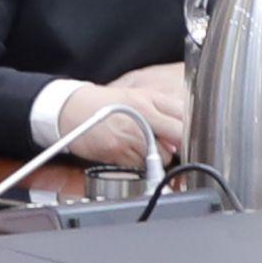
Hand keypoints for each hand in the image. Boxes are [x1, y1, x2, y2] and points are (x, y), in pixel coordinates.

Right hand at [74, 68, 197, 160]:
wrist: (73, 110)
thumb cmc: (107, 103)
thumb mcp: (140, 96)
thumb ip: (166, 111)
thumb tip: (181, 134)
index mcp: (149, 103)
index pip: (182, 124)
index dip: (188, 136)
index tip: (188, 140)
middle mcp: (141, 121)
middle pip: (173, 146)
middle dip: (172, 148)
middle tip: (162, 143)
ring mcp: (129, 139)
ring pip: (158, 159)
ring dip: (155, 157)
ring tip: (140, 144)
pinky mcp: (117, 154)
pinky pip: (140, 166)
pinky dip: (138, 163)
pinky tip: (128, 150)